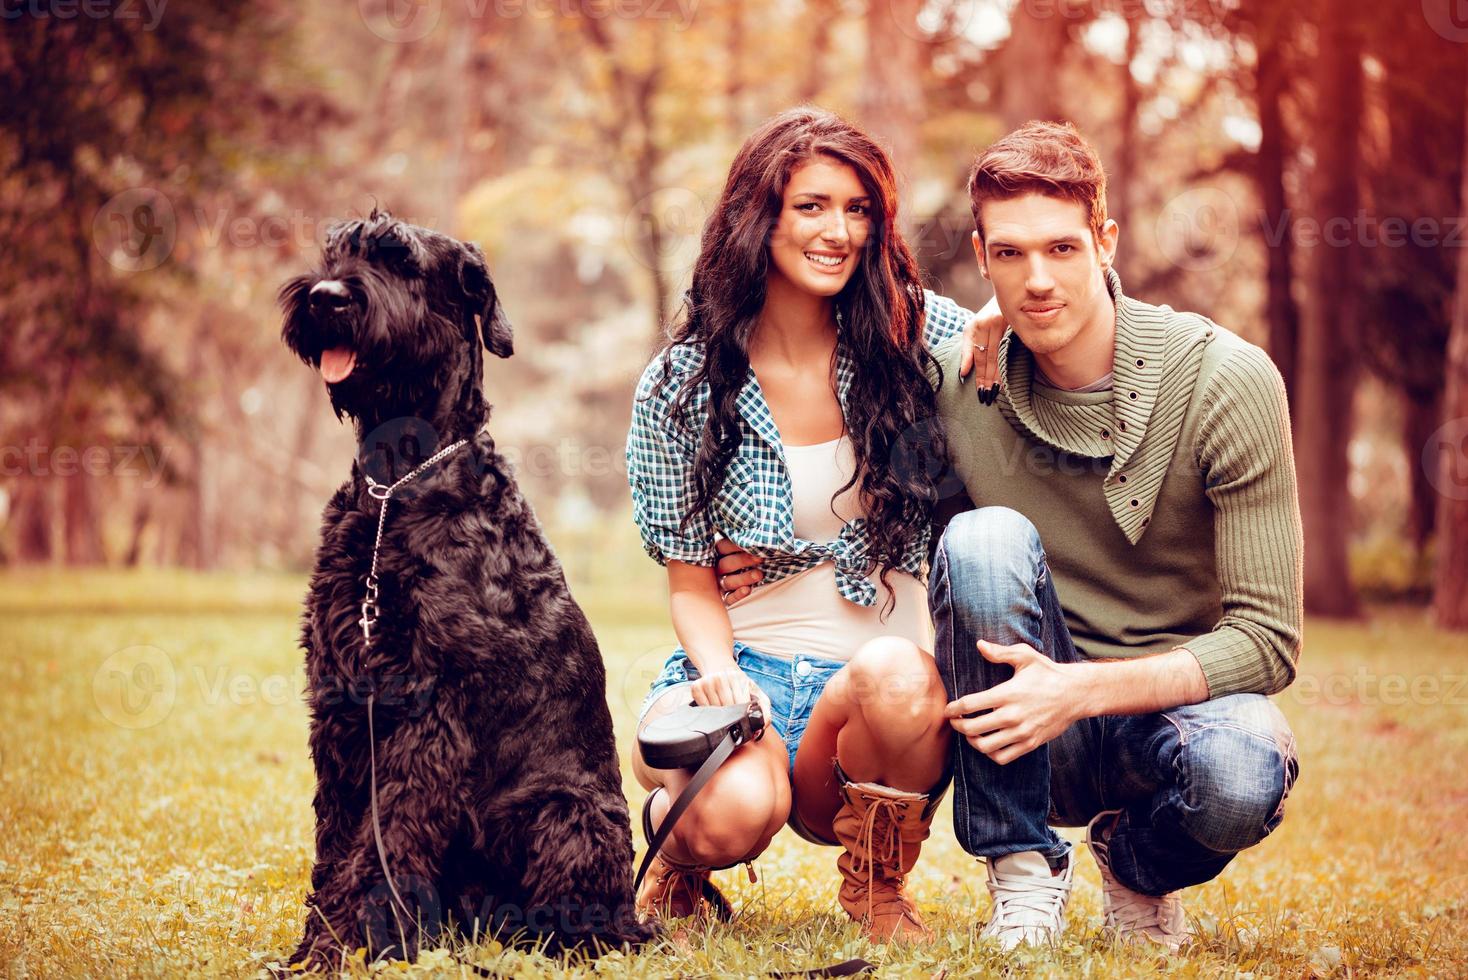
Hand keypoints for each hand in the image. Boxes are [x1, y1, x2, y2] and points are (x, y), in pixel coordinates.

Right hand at [689, 664, 771, 730]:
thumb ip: (765, 711)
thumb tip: (762, 727)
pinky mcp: (697, 686)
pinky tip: (712, 708)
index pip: (741, 705)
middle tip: (733, 720)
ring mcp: (708, 681)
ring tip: (724, 713)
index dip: (742, 717)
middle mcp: (723, 678)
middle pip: (727, 708)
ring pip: (714, 709)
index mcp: (739, 679)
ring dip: (719, 716)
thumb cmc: (740, 685)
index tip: (743, 721)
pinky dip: (706, 711)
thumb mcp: (756, 694)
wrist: (721, 668)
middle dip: (731, 718)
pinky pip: (701, 706)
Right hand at [714, 538, 762, 605]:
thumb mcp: (747, 548)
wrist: (753, 579)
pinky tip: (747, 590)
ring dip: (743, 578)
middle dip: (743, 561)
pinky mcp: (725, 598)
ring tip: (759, 575)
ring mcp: (720, 584)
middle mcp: (717, 568)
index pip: (722, 547)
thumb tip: (758, 534)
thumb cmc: (751, 557)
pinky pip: (728, 599)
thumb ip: (746, 541)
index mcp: (719, 552)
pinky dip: (737, 595)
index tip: (751, 544)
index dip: (735, 545)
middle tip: (759, 559)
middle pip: (725, 564)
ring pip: (728, 582)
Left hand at [944, 640, 1081, 764]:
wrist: (1076, 694)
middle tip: (954, 722)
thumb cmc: (1048, 673)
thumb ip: (1001, 652)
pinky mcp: (1030, 743)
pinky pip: (1003, 757)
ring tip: (969, 734)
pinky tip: (988, 743)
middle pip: (973, 728)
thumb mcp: (1026, 656)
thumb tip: (980, 645)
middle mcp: (1012, 715)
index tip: (947, 710)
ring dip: (972, 741)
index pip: (970, 705)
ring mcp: (1022, 732)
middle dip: (958, 726)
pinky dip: (990, 753)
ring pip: (986, 746)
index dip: (953, 709)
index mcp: (1007, 693)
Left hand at [958, 297, 1005, 404]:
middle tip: (987, 395)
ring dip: (998, 374)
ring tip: (996, 391)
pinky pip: (1013, 347)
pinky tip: (1009, 376)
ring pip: (1001, 353)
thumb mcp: (973, 328)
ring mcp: (1006, 321)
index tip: (980, 391)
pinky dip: (1010, 363)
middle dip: (988, 378)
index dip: (979, 374)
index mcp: (976, 324)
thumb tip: (962, 374)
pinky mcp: (1019, 323)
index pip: (978, 355)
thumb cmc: (988, 315)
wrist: (1009, 295)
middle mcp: (991, 322)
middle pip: (989, 356)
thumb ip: (967, 350)